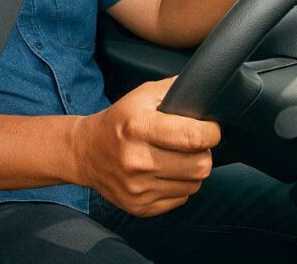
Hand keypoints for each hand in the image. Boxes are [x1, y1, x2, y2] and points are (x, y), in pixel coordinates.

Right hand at [72, 77, 220, 216]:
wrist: (85, 151)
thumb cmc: (119, 121)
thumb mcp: (142, 95)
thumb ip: (176, 90)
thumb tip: (208, 94)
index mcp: (138, 127)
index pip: (195, 137)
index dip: (211, 132)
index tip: (208, 129)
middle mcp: (137, 160)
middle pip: (201, 165)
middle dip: (202, 153)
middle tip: (189, 145)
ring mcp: (137, 187)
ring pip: (194, 184)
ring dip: (191, 171)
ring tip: (174, 159)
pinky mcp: (139, 206)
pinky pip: (181, 199)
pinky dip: (178, 186)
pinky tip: (162, 173)